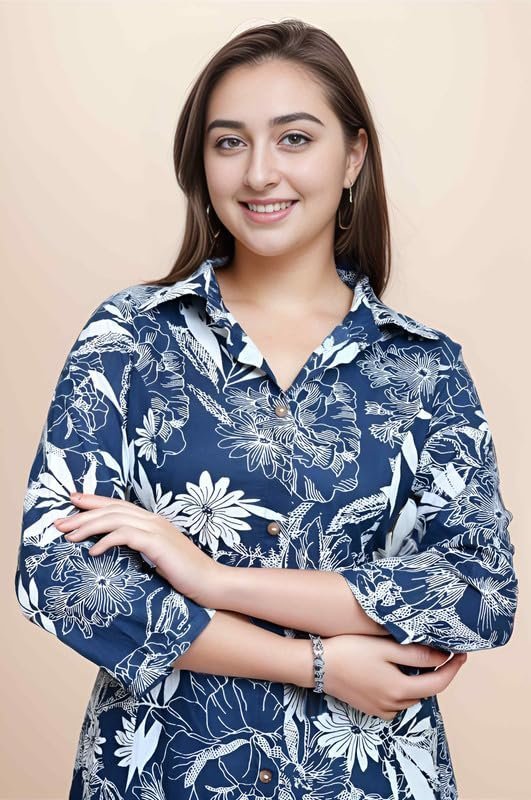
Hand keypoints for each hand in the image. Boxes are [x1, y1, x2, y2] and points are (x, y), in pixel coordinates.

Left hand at [53, 492, 221, 606]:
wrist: (210, 582)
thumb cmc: (185, 574)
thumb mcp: (158, 556)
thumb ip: (141, 547)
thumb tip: (118, 549)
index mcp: (153, 521)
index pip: (118, 505)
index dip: (94, 501)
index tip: (72, 501)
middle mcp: (153, 520)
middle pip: (112, 509)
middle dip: (83, 513)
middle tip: (59, 521)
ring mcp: (156, 530)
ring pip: (114, 519)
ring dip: (88, 526)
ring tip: (69, 535)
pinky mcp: (157, 543)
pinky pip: (125, 536)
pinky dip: (106, 540)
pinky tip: (92, 551)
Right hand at [321, 633, 466, 719]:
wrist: (318, 665)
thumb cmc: (351, 651)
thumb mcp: (386, 648)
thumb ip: (417, 654)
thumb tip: (443, 657)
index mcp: (400, 690)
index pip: (438, 683)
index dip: (453, 669)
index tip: (461, 654)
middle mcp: (394, 705)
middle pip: (425, 690)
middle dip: (436, 673)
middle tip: (442, 651)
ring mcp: (381, 709)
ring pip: (411, 696)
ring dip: (419, 680)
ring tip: (420, 659)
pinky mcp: (370, 709)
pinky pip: (396, 701)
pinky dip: (403, 688)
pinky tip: (396, 672)